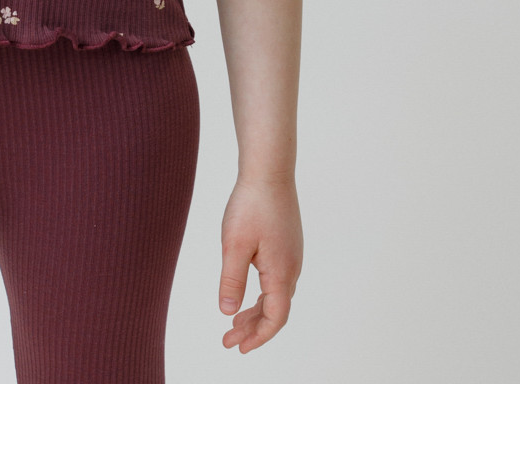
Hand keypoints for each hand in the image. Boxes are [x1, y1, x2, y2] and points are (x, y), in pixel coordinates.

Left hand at [218, 174, 302, 352]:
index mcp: (281, 272)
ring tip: (234, 323)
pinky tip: (246, 295)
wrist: (269, 171)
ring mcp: (291, 256)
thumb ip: (232, 280)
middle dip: (254, 329)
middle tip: (229, 341)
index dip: (258, 337)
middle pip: (276, 310)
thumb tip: (228, 313)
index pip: (275, 317)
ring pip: (276, 296)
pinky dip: (262, 295)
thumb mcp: (234, 245)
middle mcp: (292, 268)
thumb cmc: (251, 205)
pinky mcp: (287, 246)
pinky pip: (276, 281)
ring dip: (257, 313)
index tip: (238, 347)